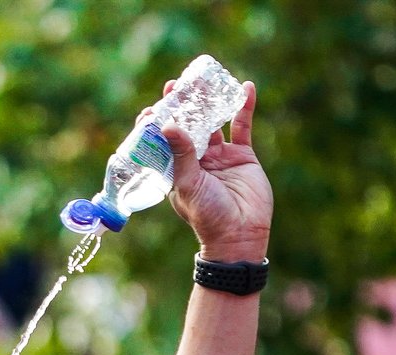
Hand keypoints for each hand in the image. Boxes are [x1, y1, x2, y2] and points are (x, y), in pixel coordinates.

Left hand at [161, 80, 272, 261]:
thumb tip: (167, 125)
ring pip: (213, 122)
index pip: (162, 144)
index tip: (149, 111)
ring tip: (203, 80)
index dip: (155, 127)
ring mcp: (219, 156)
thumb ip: (181, 155)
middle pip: (187, 127)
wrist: (240, 234)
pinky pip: (243, 126)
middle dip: (181, 106)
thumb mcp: (189, 185)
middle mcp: (196, 161)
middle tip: (174, 85)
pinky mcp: (242, 155)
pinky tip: (246, 87)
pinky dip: (244, 107)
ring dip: (209, 102)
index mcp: (176, 171)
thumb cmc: (208, 216)